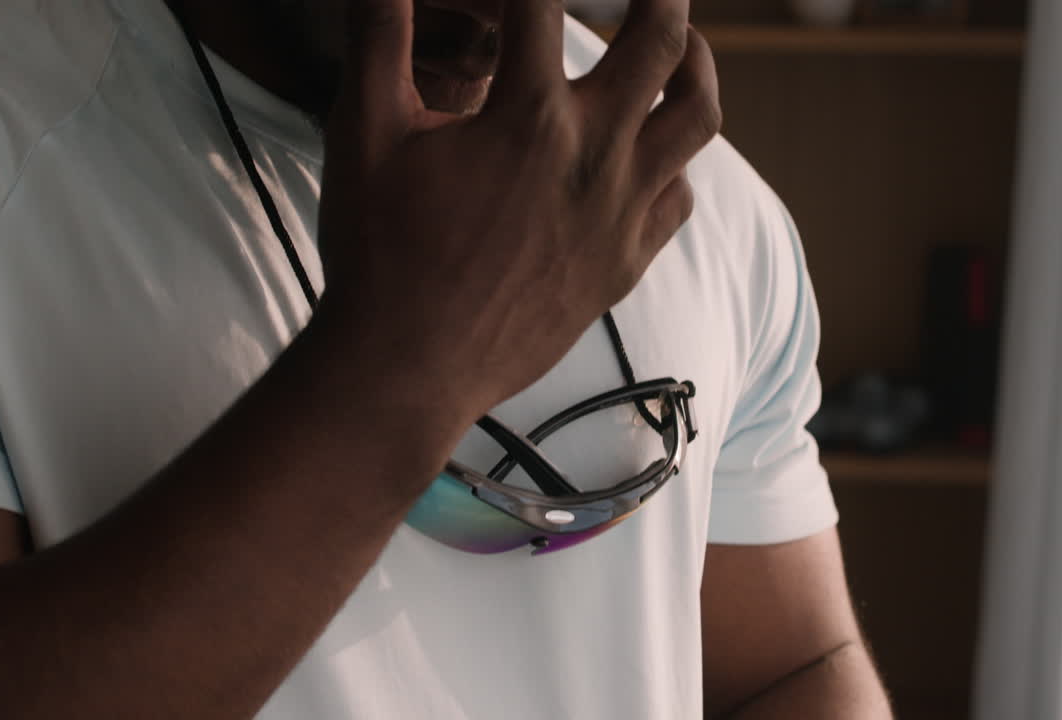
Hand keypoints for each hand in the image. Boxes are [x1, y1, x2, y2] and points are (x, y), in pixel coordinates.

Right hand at [316, 0, 720, 423]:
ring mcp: (620, 213)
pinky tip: (649, 153)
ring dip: (695, 67)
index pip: (545, 2)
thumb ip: (379, 38)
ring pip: (698, 117)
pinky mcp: (625, 263)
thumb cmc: (380, 253)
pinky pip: (679, 198)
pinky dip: (673, 162)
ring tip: (682, 46)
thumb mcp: (363, 134)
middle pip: (662, 41)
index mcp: (529, 115)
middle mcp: (594, 155)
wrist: (409, 368)